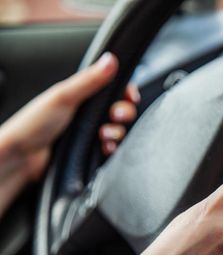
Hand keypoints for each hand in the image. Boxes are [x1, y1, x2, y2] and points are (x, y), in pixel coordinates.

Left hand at [0, 53, 137, 215]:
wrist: (22, 159)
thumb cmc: (33, 125)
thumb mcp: (63, 97)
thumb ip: (90, 80)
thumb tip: (110, 59)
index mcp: (81, 94)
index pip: (114, 88)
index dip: (126, 92)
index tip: (131, 96)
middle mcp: (87, 112)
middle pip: (121, 109)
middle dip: (124, 113)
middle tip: (116, 116)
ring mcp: (89, 131)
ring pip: (118, 129)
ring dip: (117, 132)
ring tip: (103, 136)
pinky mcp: (91, 150)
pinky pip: (112, 147)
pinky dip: (112, 147)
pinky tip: (105, 147)